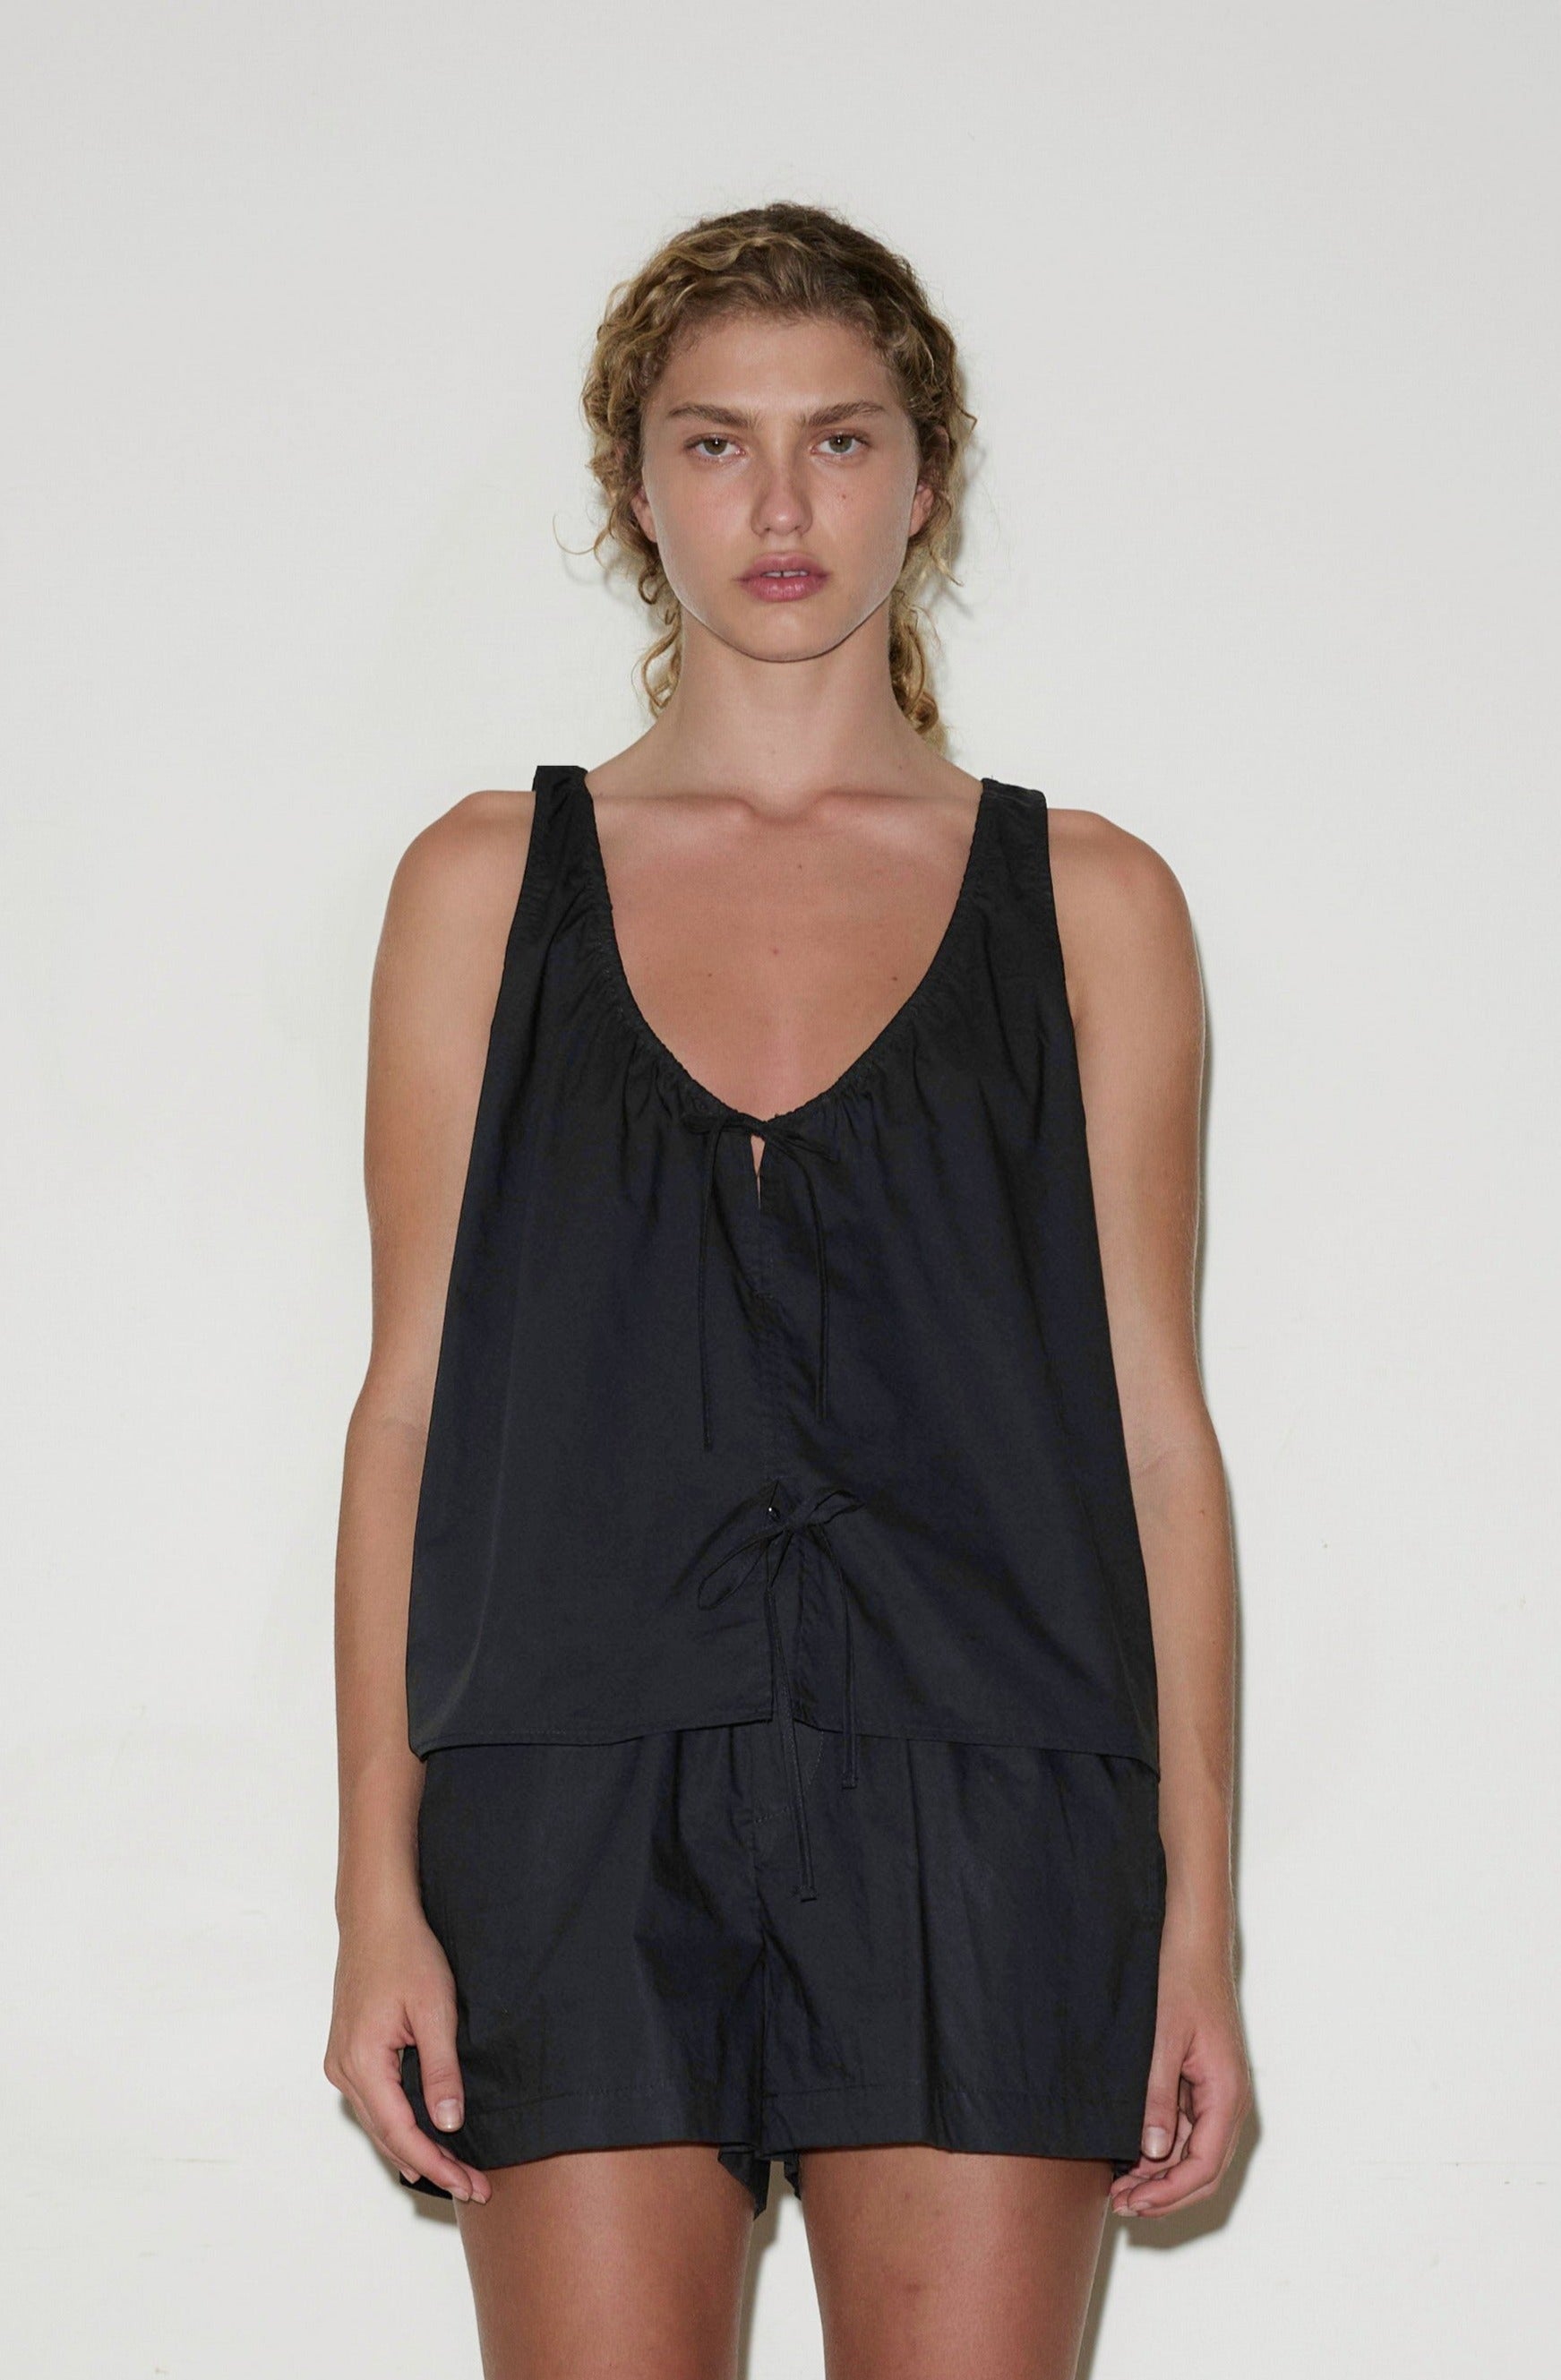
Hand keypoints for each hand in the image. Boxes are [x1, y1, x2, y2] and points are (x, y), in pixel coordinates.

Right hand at [324, 1896, 491, 2203]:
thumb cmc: (406, 1952)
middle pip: (388, 2136)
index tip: (470, 2184)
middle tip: (474, 2186)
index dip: (438, 2164)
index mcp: (361, 2062)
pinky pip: (375, 2103)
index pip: (401, 2133)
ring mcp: (341, 2062)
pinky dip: (401, 2124)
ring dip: (417, 2147)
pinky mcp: (349, 2052)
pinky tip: (425, 2136)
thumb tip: (450, 2124)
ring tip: (457, 2170)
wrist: (376, 1916)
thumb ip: (441, 2070)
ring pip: (380, 2122)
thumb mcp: (434, 2010)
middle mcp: (343, 2069)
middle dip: (432, 2164)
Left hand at [1109, 1922, 1250, 2219]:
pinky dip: (1162, 2149)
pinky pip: (1188, 2130)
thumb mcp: (1161, 2040)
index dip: (1168, 2193)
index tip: (1131, 2204)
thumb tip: (1155, 2153)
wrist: (1192, 1943)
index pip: (1204, 2166)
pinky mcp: (1203, 2083)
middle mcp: (1229, 2100)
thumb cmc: (1179, 1982)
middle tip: (1119, 2204)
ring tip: (1119, 2187)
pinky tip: (1130, 2154)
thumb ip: (1157, 2097)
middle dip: (1164, 2193)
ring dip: (1161, 2175)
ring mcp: (1217, 2093)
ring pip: (1195, 2153)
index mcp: (1227, 2094)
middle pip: (1203, 2169)